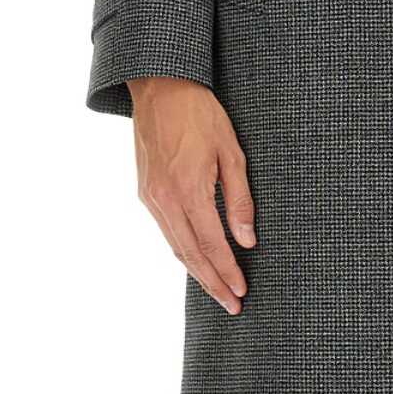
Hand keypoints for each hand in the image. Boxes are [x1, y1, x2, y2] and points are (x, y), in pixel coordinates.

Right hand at [128, 76, 255, 314]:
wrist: (159, 87)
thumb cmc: (200, 114)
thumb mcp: (231, 152)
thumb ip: (239, 200)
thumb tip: (247, 240)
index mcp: (188, 189)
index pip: (212, 245)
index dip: (228, 272)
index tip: (242, 292)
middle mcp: (164, 199)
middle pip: (191, 255)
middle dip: (213, 284)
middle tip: (232, 306)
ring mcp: (151, 197)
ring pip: (175, 246)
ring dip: (197, 272)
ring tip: (217, 291)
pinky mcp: (145, 192)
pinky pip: (166, 231)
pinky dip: (183, 251)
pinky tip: (197, 261)